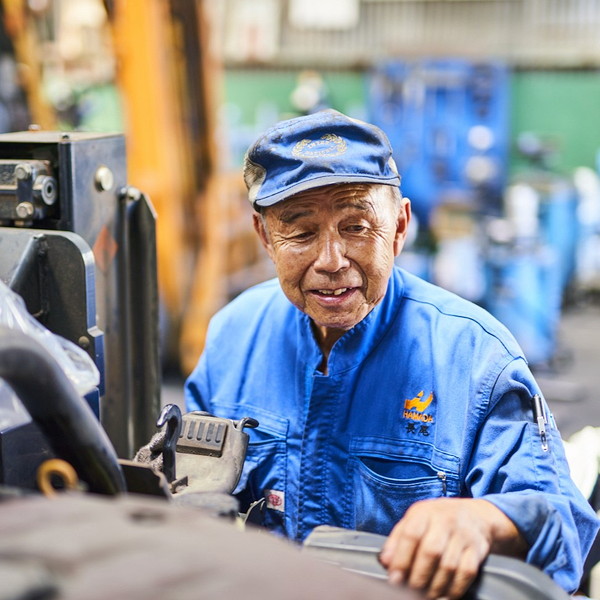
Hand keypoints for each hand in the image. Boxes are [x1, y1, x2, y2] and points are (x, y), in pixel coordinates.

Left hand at [378, 498, 526, 598]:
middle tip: (410, 591)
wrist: (475, 514)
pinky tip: (444, 594)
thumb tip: (385, 561)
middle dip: (418, 577)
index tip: (394, 578)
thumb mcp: (415, 519)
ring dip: (434, 586)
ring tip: (425, 596)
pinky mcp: (478, 549)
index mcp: (424, 512)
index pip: (411, 535)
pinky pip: (466, 573)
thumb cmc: (437, 519)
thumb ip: (398, 539)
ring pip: (448, 565)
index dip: (401, 559)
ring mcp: (463, 535)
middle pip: (431, 552)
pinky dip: (454, 588)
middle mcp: (445, 521)